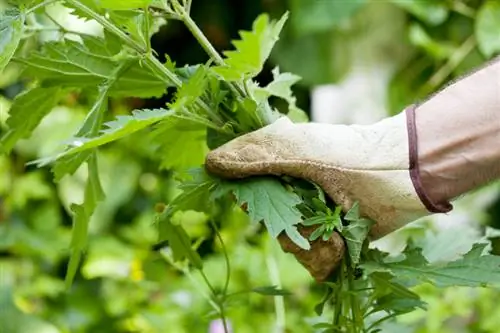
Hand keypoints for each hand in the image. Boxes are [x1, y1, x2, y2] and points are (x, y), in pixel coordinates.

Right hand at [205, 108, 435, 280]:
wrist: (406, 171)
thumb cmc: (350, 152)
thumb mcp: (298, 147)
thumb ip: (255, 155)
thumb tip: (210, 163)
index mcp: (281, 170)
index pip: (249, 193)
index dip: (253, 201)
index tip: (263, 201)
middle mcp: (296, 196)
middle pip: (270, 225)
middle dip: (290, 224)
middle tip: (314, 208)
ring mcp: (317, 220)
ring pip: (291, 247)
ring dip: (312, 242)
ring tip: (336, 228)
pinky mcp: (336, 242)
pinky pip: (315, 263)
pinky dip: (327, 256)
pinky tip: (341, 243)